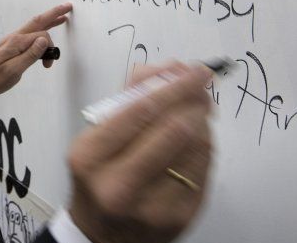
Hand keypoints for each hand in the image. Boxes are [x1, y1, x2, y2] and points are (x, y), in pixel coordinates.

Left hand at [0, 2, 71, 97]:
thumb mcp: (14, 70)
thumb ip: (30, 55)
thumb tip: (44, 40)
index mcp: (16, 42)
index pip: (40, 36)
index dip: (50, 47)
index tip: (48, 63)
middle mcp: (15, 37)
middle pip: (37, 21)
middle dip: (53, 14)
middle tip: (67, 7)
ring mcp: (12, 40)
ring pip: (33, 26)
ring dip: (48, 21)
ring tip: (61, 18)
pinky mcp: (11, 45)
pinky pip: (29, 33)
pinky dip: (40, 29)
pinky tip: (44, 32)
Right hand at [66, 62, 213, 242]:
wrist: (102, 236)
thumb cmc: (100, 176)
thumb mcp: (98, 136)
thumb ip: (129, 98)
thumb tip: (170, 69)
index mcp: (91, 157)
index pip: (139, 111)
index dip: (173, 86)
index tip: (193, 71)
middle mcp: (118, 185)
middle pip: (173, 129)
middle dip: (194, 99)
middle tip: (202, 84)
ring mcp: (152, 206)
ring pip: (195, 147)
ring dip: (203, 120)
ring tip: (200, 108)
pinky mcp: (180, 217)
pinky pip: (204, 169)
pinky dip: (205, 145)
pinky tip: (198, 137)